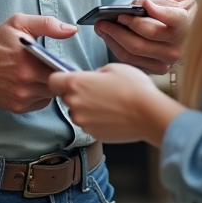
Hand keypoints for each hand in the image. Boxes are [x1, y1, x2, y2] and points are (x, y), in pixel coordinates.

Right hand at [0, 14, 77, 114]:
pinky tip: (32, 83)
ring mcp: (21, 98)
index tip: (62, 61)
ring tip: (41, 74)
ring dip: (48, 85)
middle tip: (53, 66)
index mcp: (28, 62)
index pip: (62, 70)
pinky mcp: (16, 108)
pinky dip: (40, 95)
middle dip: (57, 76)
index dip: (65, 66)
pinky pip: (40, 103)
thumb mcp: (18, 24)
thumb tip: (70, 30)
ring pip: (49, 95)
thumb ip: (47, 24)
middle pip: (57, 84)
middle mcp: (25, 83)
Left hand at [50, 63, 182, 144]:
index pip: (52, 81)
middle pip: (66, 97)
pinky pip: (90, 125)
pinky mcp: (94, 134)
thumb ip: (95, 74)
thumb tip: (92, 79)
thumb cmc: (133, 87)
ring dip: (87, 109)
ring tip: (108, 104)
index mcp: (76, 84)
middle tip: (97, 91)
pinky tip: (113, 115)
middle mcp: (75, 103)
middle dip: (77, 94)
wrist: (149, 113)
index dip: (59, 79)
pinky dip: (97, 121)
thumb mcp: (113, 68)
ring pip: (78, 113)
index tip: (68, 79)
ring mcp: (83, 122)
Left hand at [96, 0, 195, 73]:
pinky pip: (130, 60)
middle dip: (118, 29)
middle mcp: (177, 47)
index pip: (169, 17)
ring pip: (133, 52)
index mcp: (185, 23)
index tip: (139, 3)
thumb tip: (139, 5)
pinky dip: (115, 47)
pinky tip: (107, 36)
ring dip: (112, 38)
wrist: (186, 28)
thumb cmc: (177, 8)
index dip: (153, 10)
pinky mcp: (156, 69)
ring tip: (100, 27)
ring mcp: (167, 61)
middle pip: (142, 40)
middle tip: (103, 20)